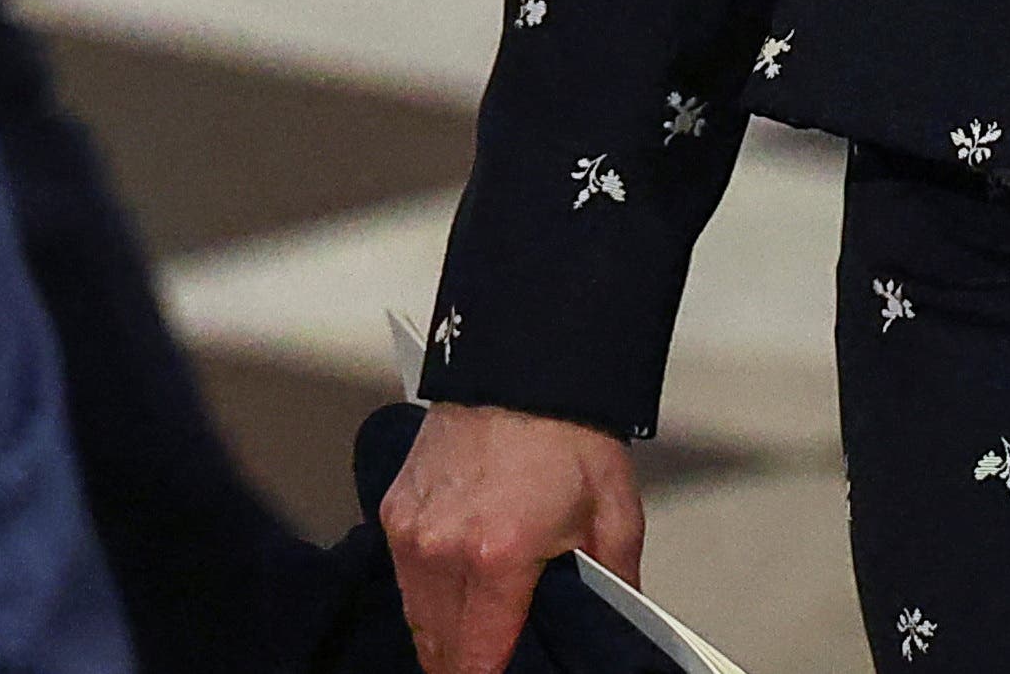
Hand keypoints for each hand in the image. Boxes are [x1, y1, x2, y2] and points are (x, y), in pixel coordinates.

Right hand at [381, 404, 644, 673]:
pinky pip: (403, 578)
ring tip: (476, 633)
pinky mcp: (393, 511)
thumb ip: (615, 592)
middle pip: (438, 649)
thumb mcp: (614, 519)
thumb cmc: (567, 434)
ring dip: (443, 635)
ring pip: (416, 619)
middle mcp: (442, 550)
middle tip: (495, 660)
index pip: (477, 662)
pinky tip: (456, 588)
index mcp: (497, 558)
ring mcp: (411, 530)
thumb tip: (615, 632)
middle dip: (467, 665)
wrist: (524, 366)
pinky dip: (426, 592)